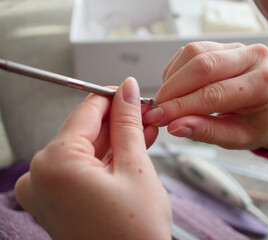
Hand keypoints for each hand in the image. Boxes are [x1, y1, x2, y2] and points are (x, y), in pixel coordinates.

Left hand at [15, 78, 171, 239]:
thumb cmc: (134, 234)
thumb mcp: (136, 167)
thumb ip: (128, 123)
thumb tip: (126, 91)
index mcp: (55, 164)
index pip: (86, 112)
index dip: (113, 97)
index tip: (130, 91)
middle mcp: (42, 176)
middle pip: (85, 131)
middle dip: (119, 121)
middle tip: (145, 112)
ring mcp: (47, 191)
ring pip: (87, 149)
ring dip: (117, 139)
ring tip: (145, 129)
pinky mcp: (58, 201)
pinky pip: (83, 168)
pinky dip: (107, 158)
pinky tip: (132, 148)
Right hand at [143, 41, 267, 149]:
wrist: (266, 109)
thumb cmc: (254, 125)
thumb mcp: (235, 138)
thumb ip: (207, 132)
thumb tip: (175, 126)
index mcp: (263, 84)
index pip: (214, 93)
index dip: (182, 106)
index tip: (160, 118)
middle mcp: (253, 58)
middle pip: (202, 66)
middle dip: (173, 89)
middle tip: (156, 110)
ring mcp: (237, 47)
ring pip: (193, 53)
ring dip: (172, 79)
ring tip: (167, 102)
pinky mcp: (221, 45)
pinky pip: (190, 51)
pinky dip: (176, 71)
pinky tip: (175, 89)